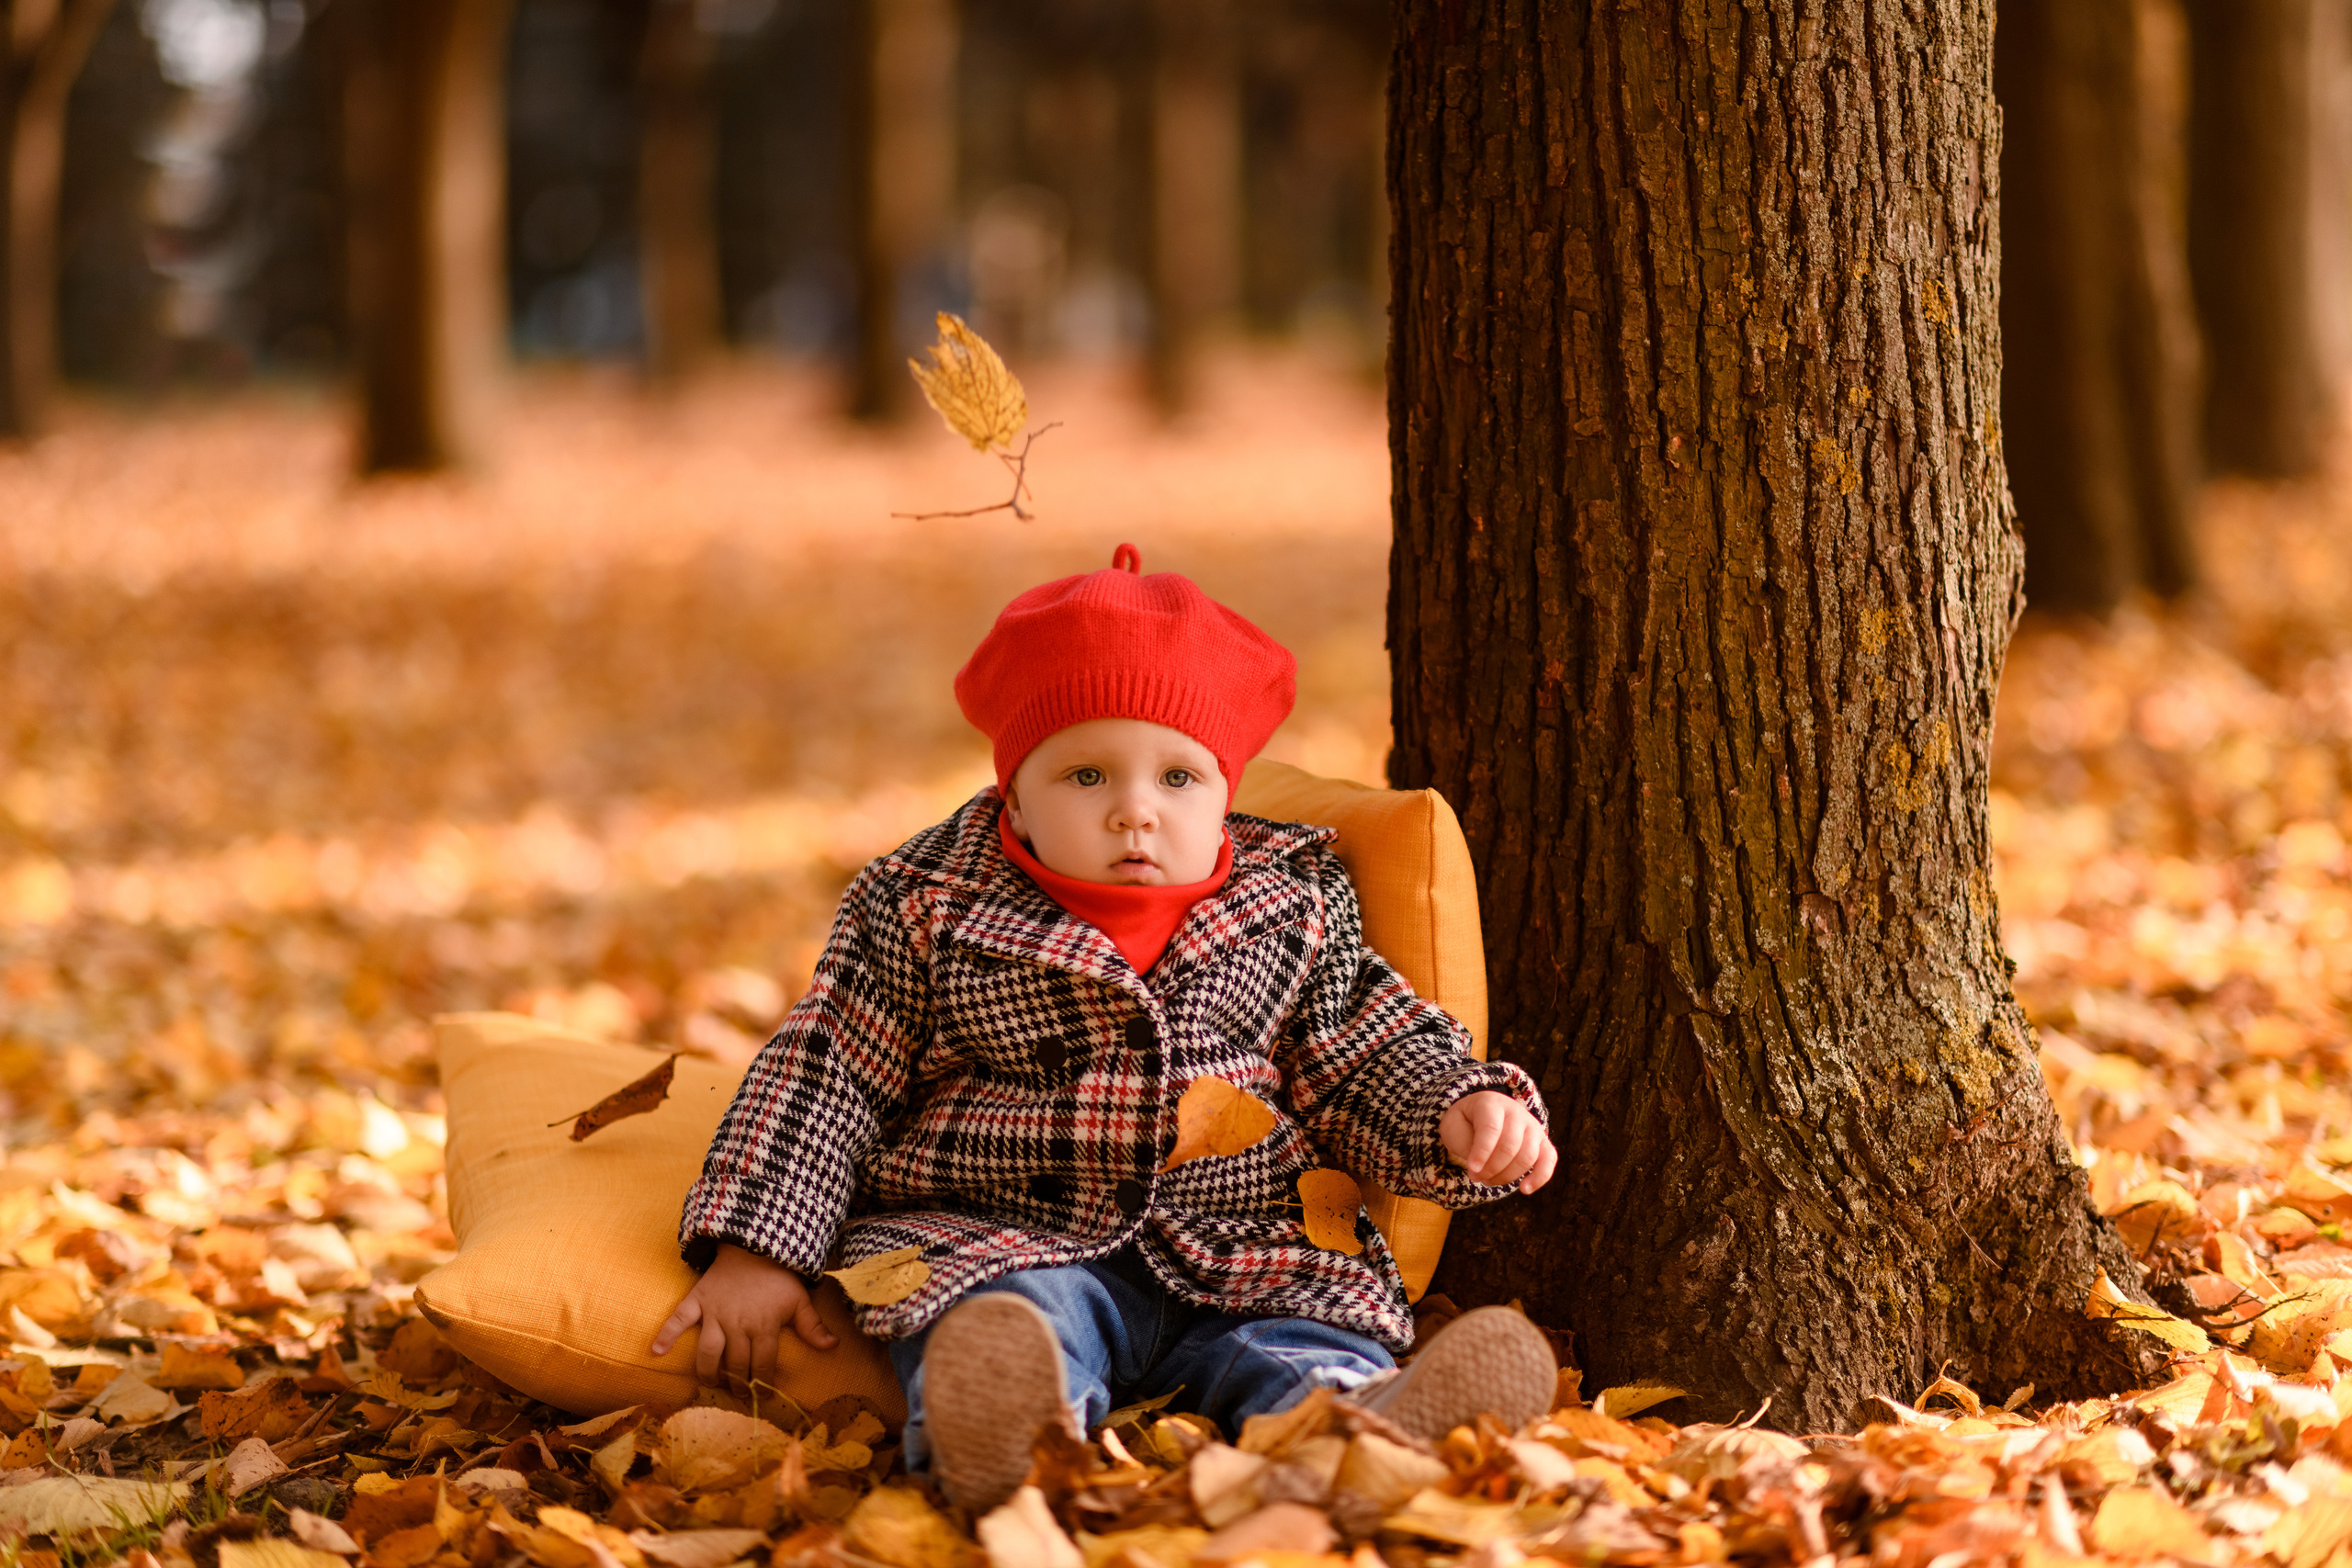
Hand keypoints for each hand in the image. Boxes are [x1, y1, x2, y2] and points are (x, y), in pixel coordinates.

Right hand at [651, 1243, 837, 1388]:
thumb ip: (812, 1326)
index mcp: (764, 1325)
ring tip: (710, 1385)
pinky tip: (655, 1352)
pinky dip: (666, 1334)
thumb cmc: (779, 1276)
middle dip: (737, 1384)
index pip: (763, 1364)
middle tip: (738, 1396)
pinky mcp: (698, 1300)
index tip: (763, 1399)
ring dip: (708, 1372)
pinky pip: (679, 1318)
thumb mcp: (799, 1299)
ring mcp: (715, 1312)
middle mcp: (738, 1323)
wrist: (755, 1244)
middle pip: (735, 1364)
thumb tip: (833, 1347)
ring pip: (708, 1351)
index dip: (764, 1384)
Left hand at [1440, 1091, 1556, 1193]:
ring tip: (1488, 1180)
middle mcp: (1516, 1112)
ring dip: (1507, 1176)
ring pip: (1528, 1156)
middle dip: (1491, 1168)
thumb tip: (1481, 1167)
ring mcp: (1532, 1126)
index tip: (1472, 1170)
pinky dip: (1539, 1177)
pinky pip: (1549, 1160)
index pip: (1491, 1128)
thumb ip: (1465, 1143)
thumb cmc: (1465, 1123)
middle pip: (1510, 1145)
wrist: (1481, 1117)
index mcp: (1491, 1103)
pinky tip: (1525, 1189)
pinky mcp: (1542, 1142)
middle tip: (1475, 1176)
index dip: (1482, 1152)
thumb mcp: (1453, 1126)